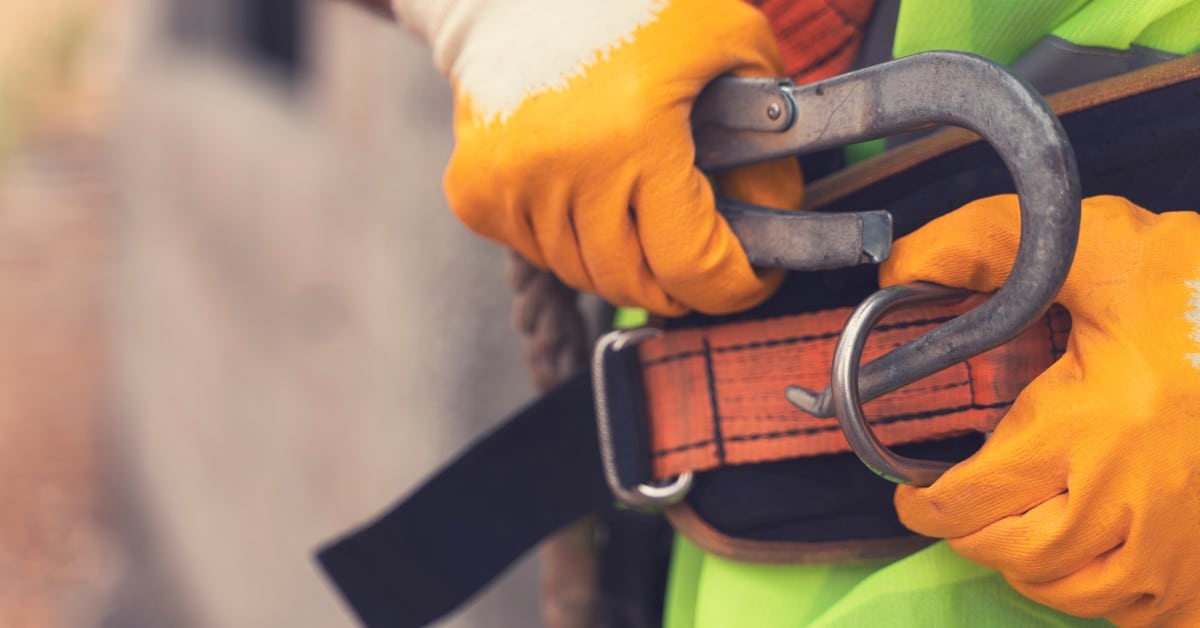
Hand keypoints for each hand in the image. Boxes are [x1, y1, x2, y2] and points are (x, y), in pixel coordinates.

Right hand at [425, 0, 802, 314]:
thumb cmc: (635, 5)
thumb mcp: (731, 40)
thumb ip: (773, 133)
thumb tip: (778, 219)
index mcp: (636, 135)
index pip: (693, 266)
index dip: (735, 285)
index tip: (754, 277)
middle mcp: (567, 168)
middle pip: (637, 284)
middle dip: (681, 279)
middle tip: (699, 249)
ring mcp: (513, 185)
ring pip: (584, 275)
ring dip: (623, 259)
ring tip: (640, 211)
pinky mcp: (476, 192)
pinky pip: (537, 254)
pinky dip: (568, 240)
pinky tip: (584, 192)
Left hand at [882, 195, 1199, 625]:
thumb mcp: (1097, 244)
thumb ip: (986, 246)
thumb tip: (899, 265)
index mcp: (1088, 424)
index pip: (971, 498)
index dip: (924, 503)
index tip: (912, 494)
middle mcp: (1131, 496)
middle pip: (1016, 554)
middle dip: (971, 535)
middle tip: (959, 508)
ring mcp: (1181, 541)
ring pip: (1073, 592)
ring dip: (1030, 567)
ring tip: (1018, 530)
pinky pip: (1142, 613)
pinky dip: (1104, 597)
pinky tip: (1093, 557)